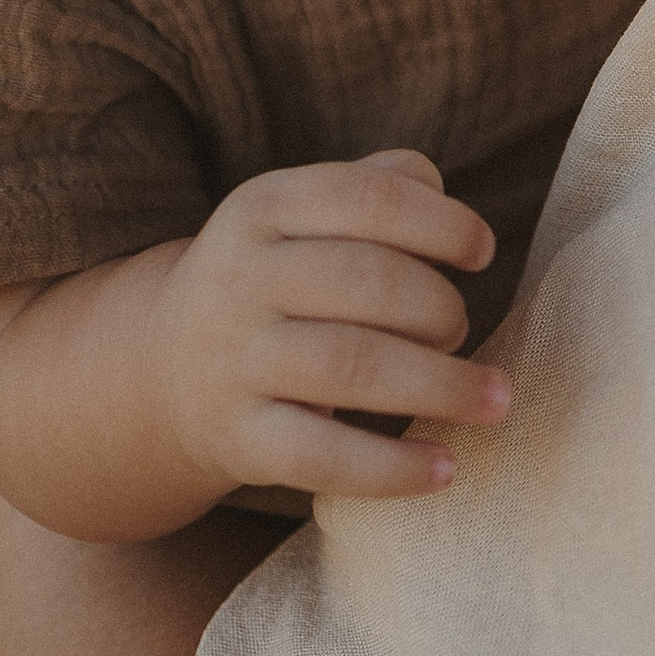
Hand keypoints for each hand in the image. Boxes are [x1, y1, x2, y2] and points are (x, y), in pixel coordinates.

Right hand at [154, 150, 506, 502]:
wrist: (162, 372)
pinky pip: (323, 456)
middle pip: (368, 283)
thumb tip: (448, 207)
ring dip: (442, 385)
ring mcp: (234, 361)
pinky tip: (445, 468)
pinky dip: (393, 468)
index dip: (440, 222)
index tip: (483, 252)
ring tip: (493, 399)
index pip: (365, 198)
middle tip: (460, 330)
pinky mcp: (239, 439)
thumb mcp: (304, 216)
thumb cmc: (276, 281)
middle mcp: (241, 278)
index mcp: (264, 207)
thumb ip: (381, 187)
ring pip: (353, 367)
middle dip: (441, 308)